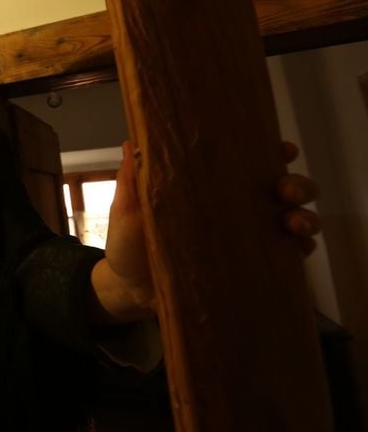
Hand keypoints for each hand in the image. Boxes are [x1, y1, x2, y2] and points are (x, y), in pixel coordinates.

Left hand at [101, 140, 321, 315]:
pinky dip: (299, 251)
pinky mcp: (250, 268)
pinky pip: (287, 258)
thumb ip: (133, 177)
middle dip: (298, 184)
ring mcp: (247, 238)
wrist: (128, 290)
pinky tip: (296, 249)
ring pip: (295, 220)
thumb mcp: (127, 208)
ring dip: (305, 217)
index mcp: (211, 187)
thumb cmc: (129, 243)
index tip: (281, 149)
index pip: (251, 162)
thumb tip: (131, 141)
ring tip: (293, 223)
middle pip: (284, 188)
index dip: (273, 151)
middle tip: (286, 190)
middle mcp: (237, 209)